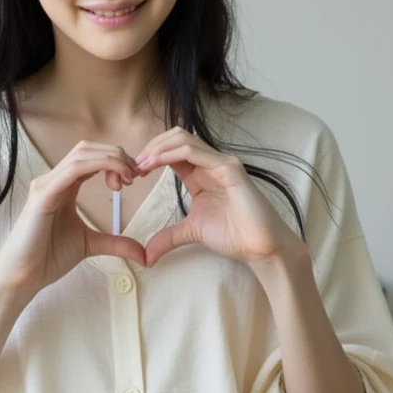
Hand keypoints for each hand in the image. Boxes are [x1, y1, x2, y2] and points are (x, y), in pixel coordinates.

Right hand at [0, 140, 145, 300]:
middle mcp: (53, 180)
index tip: (135, 178)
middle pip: (88, 149)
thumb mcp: (90, 245)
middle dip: (117, 155)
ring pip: (81, 154)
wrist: (21, 277)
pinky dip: (98, 167)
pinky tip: (115, 181)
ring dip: (111, 159)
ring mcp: (46, 185)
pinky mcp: (43, 195)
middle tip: (136, 175)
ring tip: (129, 177)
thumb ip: (115, 243)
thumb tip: (143, 254)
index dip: (116, 161)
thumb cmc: (47, 258)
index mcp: (64, 187)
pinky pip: (73, 170)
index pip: (91, 158)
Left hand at [135, 127, 305, 269]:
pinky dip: (171, 154)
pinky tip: (155, 165)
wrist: (260, 247)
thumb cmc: (234, 235)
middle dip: (151, 147)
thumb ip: (168, 238)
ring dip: (157, 149)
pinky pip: (195, 153)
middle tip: (134, 166)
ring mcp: (222, 163)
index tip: (133, 172)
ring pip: (183, 139)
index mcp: (201, 173)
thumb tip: (146, 255)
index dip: (150, 156)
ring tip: (140, 165)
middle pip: (176, 137)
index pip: (172, 150)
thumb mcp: (191, 233)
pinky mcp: (230, 169)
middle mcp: (212, 162)